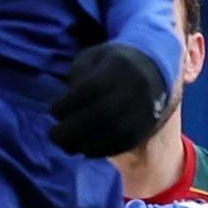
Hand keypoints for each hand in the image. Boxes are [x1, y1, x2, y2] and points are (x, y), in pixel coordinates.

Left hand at [48, 41, 171, 158]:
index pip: (91, 88)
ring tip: (68, 146)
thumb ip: (78, 74)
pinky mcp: (146, 127)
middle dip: (74, 128)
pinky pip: (124, 143)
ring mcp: (143, 109)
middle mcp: (134, 88)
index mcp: (119, 66)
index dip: (69, 104)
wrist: (153, 71)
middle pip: (103, 113)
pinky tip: (85, 150)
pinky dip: (101, 150)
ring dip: (85, 144)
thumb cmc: (112, 65)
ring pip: (114, 132)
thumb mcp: (93, 58)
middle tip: (55, 136)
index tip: (54, 111)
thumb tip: (67, 103)